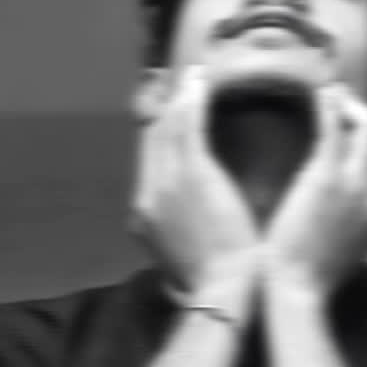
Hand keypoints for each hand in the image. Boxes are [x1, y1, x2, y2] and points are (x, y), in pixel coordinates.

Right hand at [130, 66, 260, 291]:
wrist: (221, 293)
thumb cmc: (215, 282)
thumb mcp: (186, 258)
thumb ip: (183, 234)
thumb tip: (190, 227)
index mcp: (146, 214)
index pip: (150, 162)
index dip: (159, 133)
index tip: (170, 112)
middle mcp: (149, 192)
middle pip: (153, 139)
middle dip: (164, 108)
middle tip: (177, 80)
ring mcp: (167, 181)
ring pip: (168, 127)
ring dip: (180, 96)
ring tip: (192, 73)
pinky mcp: (191, 173)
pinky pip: (188, 125)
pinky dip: (192, 99)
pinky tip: (200, 80)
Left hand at [263, 83, 366, 294]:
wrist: (300, 288)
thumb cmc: (316, 271)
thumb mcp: (352, 243)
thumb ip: (358, 215)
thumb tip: (352, 195)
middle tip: (345, 104)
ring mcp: (356, 182)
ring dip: (351, 107)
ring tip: (330, 97)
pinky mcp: (327, 176)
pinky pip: (334, 128)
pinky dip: (329, 105)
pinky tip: (321, 92)